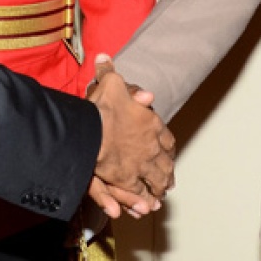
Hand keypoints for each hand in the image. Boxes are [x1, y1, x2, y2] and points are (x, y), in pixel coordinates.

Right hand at [88, 54, 175, 218]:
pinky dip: (143, 199)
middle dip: (166, 171)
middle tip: (169, 179)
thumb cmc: (102, 107)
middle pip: (164, 162)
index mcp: (151, 124)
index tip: (168, 151)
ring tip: (161, 194)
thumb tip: (104, 56)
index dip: (167, 146)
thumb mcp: (108, 82)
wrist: (91, 131)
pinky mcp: (126, 180)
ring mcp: (141, 165)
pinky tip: (145, 205)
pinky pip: (139, 192)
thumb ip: (108, 71)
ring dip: (159, 186)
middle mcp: (151, 147)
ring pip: (155, 179)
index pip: (165, 138)